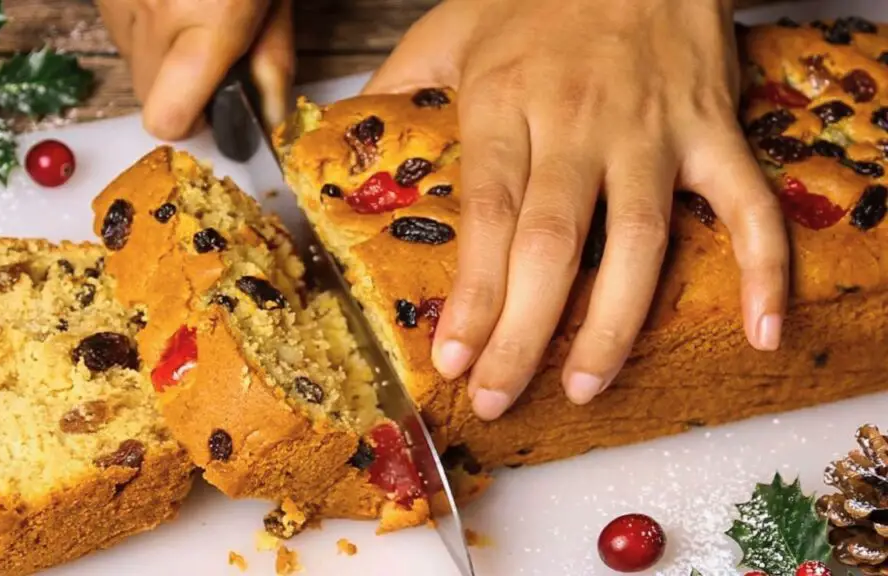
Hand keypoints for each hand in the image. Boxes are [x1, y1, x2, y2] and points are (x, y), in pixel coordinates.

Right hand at [97, 0, 294, 138]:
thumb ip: (273, 61)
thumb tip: (269, 119)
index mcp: (212, 19)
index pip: (169, 118)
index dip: (191, 126)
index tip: (216, 111)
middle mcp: (155, 15)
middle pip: (149, 99)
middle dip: (181, 92)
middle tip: (213, 58)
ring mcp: (119, 0)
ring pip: (133, 64)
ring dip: (162, 58)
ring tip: (194, 16)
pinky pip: (122, 31)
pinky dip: (146, 27)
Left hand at [366, 0, 788, 419]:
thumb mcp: (451, 26)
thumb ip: (399, 83)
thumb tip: (340, 128)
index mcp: (505, 101)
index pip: (488, 214)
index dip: (473, 295)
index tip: (453, 359)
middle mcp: (578, 122)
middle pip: (553, 244)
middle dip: (524, 333)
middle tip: (499, 397)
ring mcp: (653, 129)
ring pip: (640, 240)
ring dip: (614, 323)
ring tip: (583, 386)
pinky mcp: (712, 129)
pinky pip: (748, 202)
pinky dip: (764, 266)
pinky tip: (762, 329)